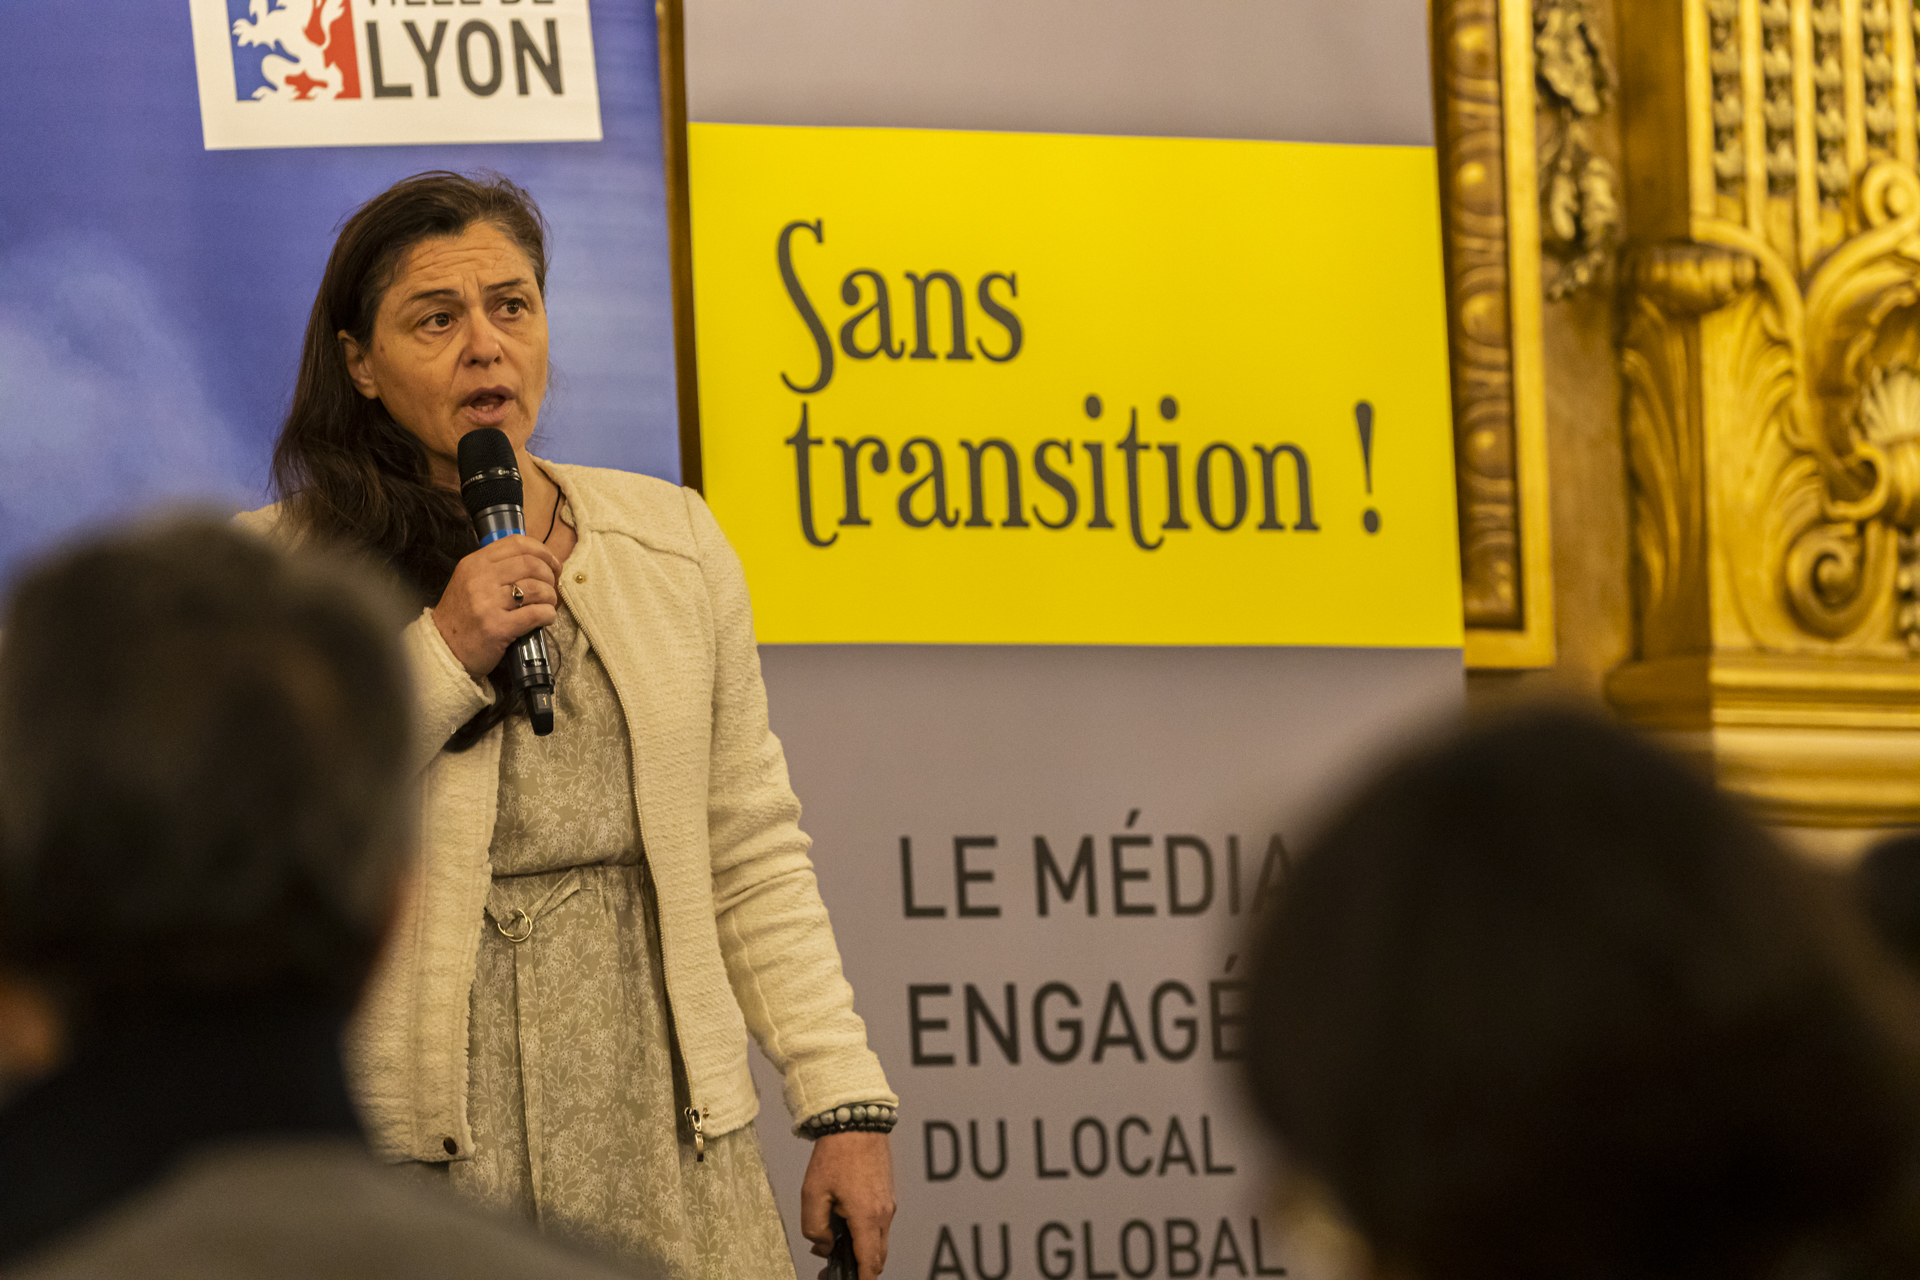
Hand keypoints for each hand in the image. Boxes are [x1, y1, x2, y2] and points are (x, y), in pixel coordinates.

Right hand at [431, 534, 560, 679]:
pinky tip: (545, 618)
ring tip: (548, 605)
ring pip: (537, 588)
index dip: (543, 551)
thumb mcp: (469, 581)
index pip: (516, 543)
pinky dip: (548, 614)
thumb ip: (497, 567)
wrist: (444, 648)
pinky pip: (536, 614)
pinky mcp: (497, 627)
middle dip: (550, 575)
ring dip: (550, 597)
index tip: (552, 563)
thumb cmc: (462, 616)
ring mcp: (487, 603)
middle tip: (552, 587)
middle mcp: (480, 579)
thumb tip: (537, 559)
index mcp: (474, 563)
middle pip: (531, 564)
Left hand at [801, 1131, 894, 1279]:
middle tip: (832, 1269)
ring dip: (861, 1249)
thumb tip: (825, 1245)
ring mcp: (888, 1204)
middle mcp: (884, 1214)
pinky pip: (880, 1224)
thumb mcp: (812, 1194)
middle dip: (859, 1269)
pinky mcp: (887, 1195)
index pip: (869, 1263)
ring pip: (879, 1241)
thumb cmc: (836, 1153)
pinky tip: (844, 1223)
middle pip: (877, 1257)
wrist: (856, 1122)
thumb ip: (815, 1228)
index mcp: (867, 1217)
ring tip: (833, 1243)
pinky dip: (866, 1233)